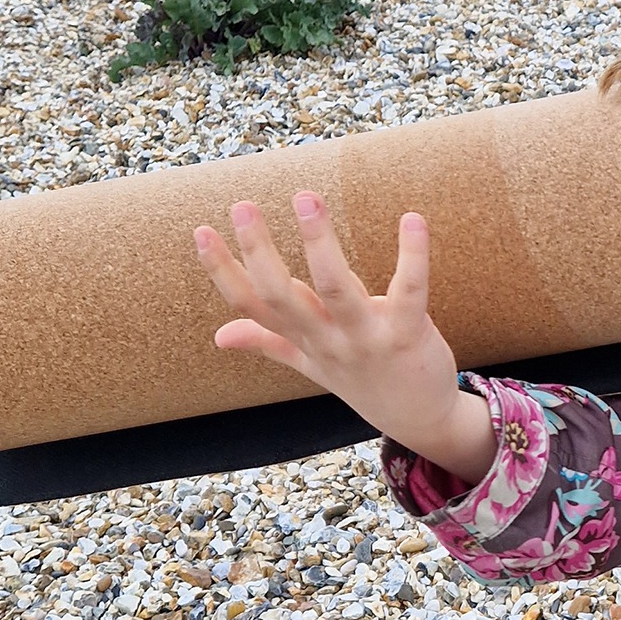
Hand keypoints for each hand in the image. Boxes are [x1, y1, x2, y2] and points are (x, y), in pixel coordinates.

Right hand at [194, 193, 495, 480]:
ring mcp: (367, 339)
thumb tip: (219, 336)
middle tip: (241, 206)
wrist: (419, 420)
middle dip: (259, 251)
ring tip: (306, 199)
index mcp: (303, 339)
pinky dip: (412, 255)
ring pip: (336, 289)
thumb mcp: (311, 362)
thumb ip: (269, 341)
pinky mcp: (409, 335)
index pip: (252, 305)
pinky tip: (412, 219)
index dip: (223, 271)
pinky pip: (410, 292)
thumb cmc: (365, 381)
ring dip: (319, 243)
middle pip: (282, 295)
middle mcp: (328, 340)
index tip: (201, 231)